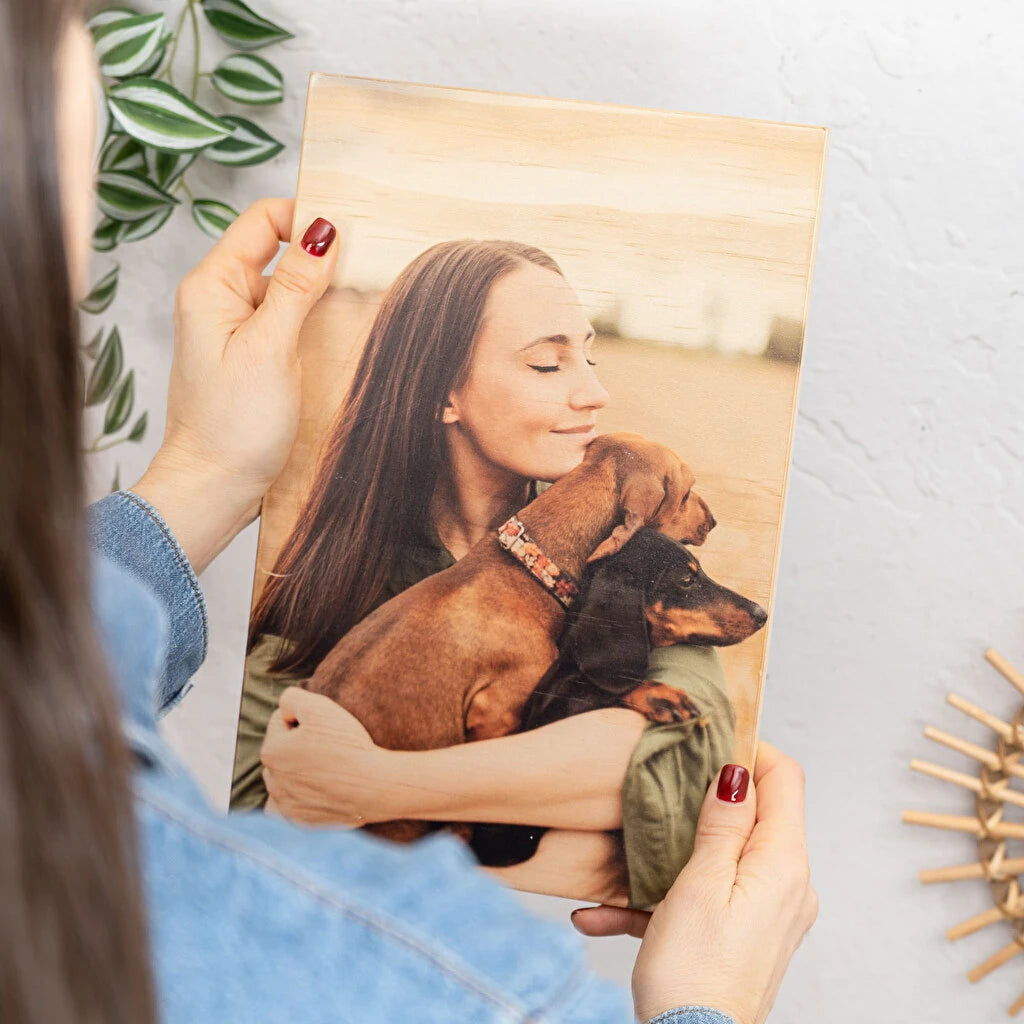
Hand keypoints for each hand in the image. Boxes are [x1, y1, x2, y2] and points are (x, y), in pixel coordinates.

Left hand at [131, 199, 339, 573]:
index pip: (263, 221)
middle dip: (323, 263)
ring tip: (356, 319)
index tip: (350, 240)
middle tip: (364, 281)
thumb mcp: (271, 348)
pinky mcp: (255, 358)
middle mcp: (223, 300)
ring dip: (324, 300)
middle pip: (280, 254)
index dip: (306, 220)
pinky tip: (339, 346)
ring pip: (291, 292)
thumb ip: (297, 286)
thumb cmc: (233, 425)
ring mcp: (239, 330)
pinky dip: (317, 328)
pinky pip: (291, 325)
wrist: (215, 488)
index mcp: (214, 286)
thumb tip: (323, 229)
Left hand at [261, 687, 396, 825]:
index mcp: (271, 751)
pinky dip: (295, 799)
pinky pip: (287, 807)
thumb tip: (285, 708)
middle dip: (297, 744)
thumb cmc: (347, 745)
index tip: (326, 727)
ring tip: (325, 767)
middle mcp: (272, 780)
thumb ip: (291, 698)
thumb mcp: (319, 707)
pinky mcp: (300, 822)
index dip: (304, 717)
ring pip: (283, 778)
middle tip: (328, 746)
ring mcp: (285, 804)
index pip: (280, 721)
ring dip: (296, 771)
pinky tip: (311, 791)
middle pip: (282, 750)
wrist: (374, 786)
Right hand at [571, 742, 815, 1023]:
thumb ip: (722, 825)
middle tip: (660, 787)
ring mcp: (765, 914)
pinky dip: (660, 899)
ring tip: (621, 859)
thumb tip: (737, 772)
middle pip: (755, 815)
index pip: (786, 780)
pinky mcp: (741, 937)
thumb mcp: (700, 885)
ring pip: (721, 857)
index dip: (751, 750)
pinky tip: (603, 914)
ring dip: (671, 854)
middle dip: (704, 798)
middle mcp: (786, 887)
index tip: (709, 738)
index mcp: (782, 866)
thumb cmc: (695, 975)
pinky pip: (704, 900)